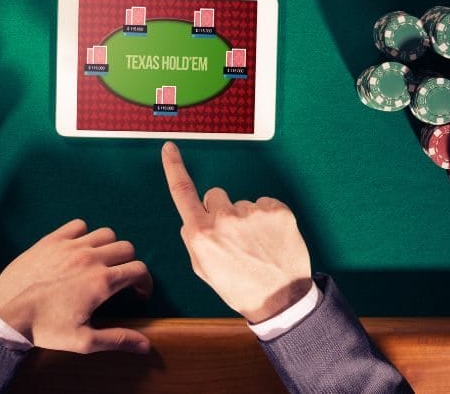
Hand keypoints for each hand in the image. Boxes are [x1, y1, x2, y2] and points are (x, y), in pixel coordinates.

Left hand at [0, 219, 152, 353]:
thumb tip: (146, 346)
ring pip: (106, 234)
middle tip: (119, 279)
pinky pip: (79, 225)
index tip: (138, 293)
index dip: (144, 282)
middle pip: (126, 248)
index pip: (139, 269)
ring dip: (109, 247)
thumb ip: (117, 339)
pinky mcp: (53, 239)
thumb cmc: (44, 328)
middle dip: (128, 264)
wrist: (6, 312)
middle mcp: (90, 258)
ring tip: (100, 263)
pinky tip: (78, 250)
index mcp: (102, 281)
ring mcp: (71, 246)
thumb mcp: (83, 340)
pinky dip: (84, 234)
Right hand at [161, 142, 312, 323]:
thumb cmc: (239, 287)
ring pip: (242, 204)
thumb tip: (195, 219)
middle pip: (215, 196)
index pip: (182, 191)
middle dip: (221, 211)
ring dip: (247, 219)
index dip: (173, 167)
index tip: (169, 148)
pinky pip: (265, 205)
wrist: (281, 300)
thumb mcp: (204, 269)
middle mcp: (223, 218)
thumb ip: (194, 239)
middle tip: (235, 238)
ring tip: (257, 245)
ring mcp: (252, 213)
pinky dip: (268, 219)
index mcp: (201, 234)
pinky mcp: (277, 210)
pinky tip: (271, 239)